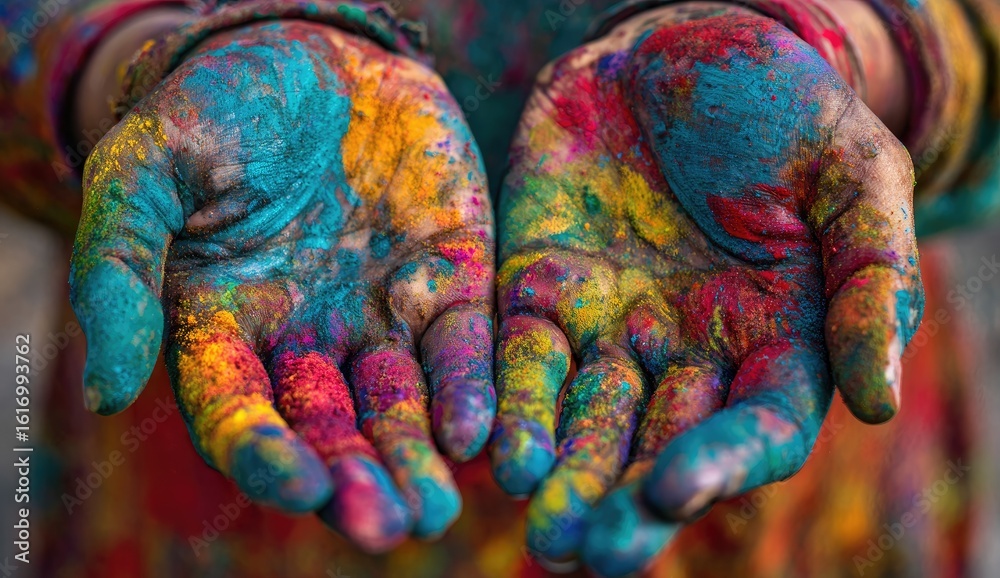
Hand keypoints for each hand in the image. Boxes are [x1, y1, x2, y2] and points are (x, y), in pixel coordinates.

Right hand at [69, 21, 493, 550]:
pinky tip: (481, 431)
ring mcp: (382, 313)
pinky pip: (463, 346)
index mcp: (226, 325)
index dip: (264, 450)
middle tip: (386, 526)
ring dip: (420, 458)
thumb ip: (120, 272)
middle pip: (331, 428)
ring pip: (402, 404)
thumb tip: (110, 394)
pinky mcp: (448, 281)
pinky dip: (473, 389)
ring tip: (436, 510)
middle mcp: (308, 337)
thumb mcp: (146, 171)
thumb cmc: (217, 108)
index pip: (239, 408)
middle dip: (357, 479)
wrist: (316, 55)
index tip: (298, 486)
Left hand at [489, 5, 922, 574]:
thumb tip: (879, 401)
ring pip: (586, 417)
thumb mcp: (848, 172)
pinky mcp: (540, 288)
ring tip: (538, 524)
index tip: (674, 491)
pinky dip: (508, 402)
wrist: (673, 40)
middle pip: (659, 444)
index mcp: (773, 335)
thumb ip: (867, 280)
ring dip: (562, 472)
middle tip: (583, 549)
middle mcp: (689, 349)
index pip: (756, 424)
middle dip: (623, 500)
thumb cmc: (776, 101)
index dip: (721, 462)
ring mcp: (610, 324)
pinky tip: (490, 447)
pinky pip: (520, 357)